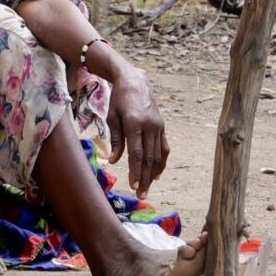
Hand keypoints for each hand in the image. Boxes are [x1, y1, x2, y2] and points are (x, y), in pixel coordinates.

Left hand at [106, 64, 168, 199]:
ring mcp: (158, 126)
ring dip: (152, 173)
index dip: (135, 170)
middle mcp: (149, 126)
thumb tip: (113, 162)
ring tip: (146, 188)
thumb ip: (115, 140)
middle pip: (149, 157)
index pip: (137, 153)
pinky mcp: (162, 127)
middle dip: (144, 177)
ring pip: (158, 155)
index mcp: (135, 123)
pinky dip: (161, 162)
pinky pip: (163, 148)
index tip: (133, 185)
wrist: (135, 82)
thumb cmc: (119, 100)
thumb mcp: (112, 118)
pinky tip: (156, 174)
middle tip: (140, 194)